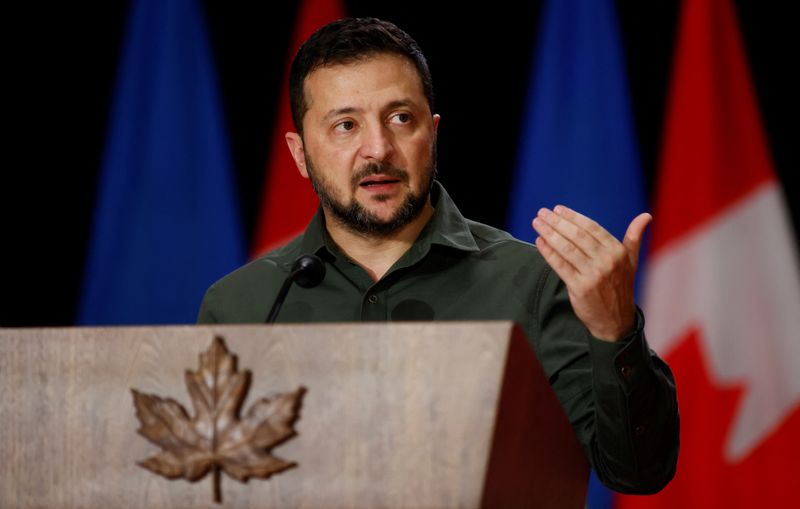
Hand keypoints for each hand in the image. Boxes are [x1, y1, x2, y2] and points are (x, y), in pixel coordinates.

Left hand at [532, 206, 651, 341]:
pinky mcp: (580, 288)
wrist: (616, 320)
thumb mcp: (631, 261)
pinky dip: (548, 252)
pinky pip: (560, 266)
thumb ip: (634, 237)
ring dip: (549, 233)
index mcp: (618, 252)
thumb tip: (645, 216)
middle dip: (557, 222)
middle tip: (542, 212)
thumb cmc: (620, 287)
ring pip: (567, 249)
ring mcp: (593, 275)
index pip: (592, 228)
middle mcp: (607, 261)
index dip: (573, 217)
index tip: (558, 209)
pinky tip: (539, 242)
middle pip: (577, 236)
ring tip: (537, 223)